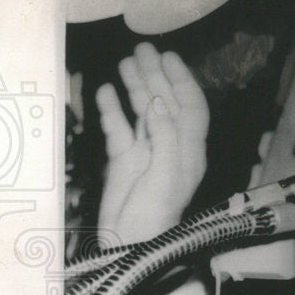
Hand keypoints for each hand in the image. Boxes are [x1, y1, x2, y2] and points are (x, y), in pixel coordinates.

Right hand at [96, 43, 208, 245]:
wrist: (129, 245)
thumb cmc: (155, 217)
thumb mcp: (165, 176)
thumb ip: (164, 138)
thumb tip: (158, 102)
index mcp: (189, 151)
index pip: (191, 108)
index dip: (182, 81)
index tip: (168, 57)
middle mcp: (170, 147)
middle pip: (166, 104)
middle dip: (156, 76)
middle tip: (141, 49)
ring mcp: (147, 153)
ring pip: (143, 112)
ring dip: (135, 87)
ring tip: (124, 63)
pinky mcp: (124, 161)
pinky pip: (119, 129)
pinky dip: (112, 110)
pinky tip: (103, 92)